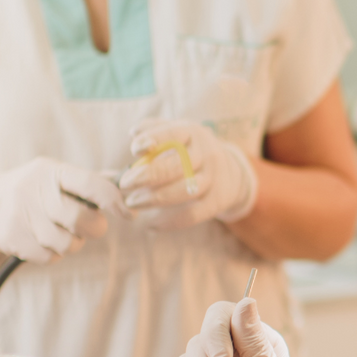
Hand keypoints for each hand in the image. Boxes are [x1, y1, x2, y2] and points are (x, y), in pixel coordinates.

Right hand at [0, 157, 123, 263]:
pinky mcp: (11, 236)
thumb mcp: (61, 177)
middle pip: (80, 220)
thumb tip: (129, 184)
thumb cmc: (40, 190)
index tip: (128, 213)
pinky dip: (53, 254)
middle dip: (93, 228)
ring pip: (66, 243)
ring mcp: (20, 213)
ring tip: (61, 231)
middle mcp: (35, 189)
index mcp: (54, 171)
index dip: (114, 200)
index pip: (90, 183)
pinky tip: (43, 240)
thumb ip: (94, 182)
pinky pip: (49, 257)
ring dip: (72, 243)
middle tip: (89, 227)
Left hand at [120, 121, 258, 228]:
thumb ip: (155, 131)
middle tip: (125, 184)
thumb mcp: (179, 134)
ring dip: (156, 198)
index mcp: (192, 133)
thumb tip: (133, 133)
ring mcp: (213, 178)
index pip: (173, 133)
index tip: (134, 150)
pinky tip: (151, 225)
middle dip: (148, 175)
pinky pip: (193, 214)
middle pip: (177, 165)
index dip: (154, 140)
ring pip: (184, 190)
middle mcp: (206, 153)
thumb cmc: (191, 151)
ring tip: (133, 203)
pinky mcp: (217, 201)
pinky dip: (171, 222)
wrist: (231, 173)